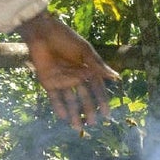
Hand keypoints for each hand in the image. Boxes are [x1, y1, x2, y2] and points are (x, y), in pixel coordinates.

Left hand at [16, 12, 117, 127]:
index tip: (107, 114)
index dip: (101, 100)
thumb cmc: (65, 39)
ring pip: (69, 100)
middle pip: (83, 96)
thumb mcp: (84, 51)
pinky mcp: (47, 82)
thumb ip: (98, 66)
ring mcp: (61, 80)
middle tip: (92, 123)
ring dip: (74, 113)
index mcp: (86, 68)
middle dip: (88, 109)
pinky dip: (58, 107)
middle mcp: (75, 76)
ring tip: (77, 126)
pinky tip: (63, 117)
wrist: (42, 33)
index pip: (96, 88)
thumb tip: (116, 77)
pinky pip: (54, 97)